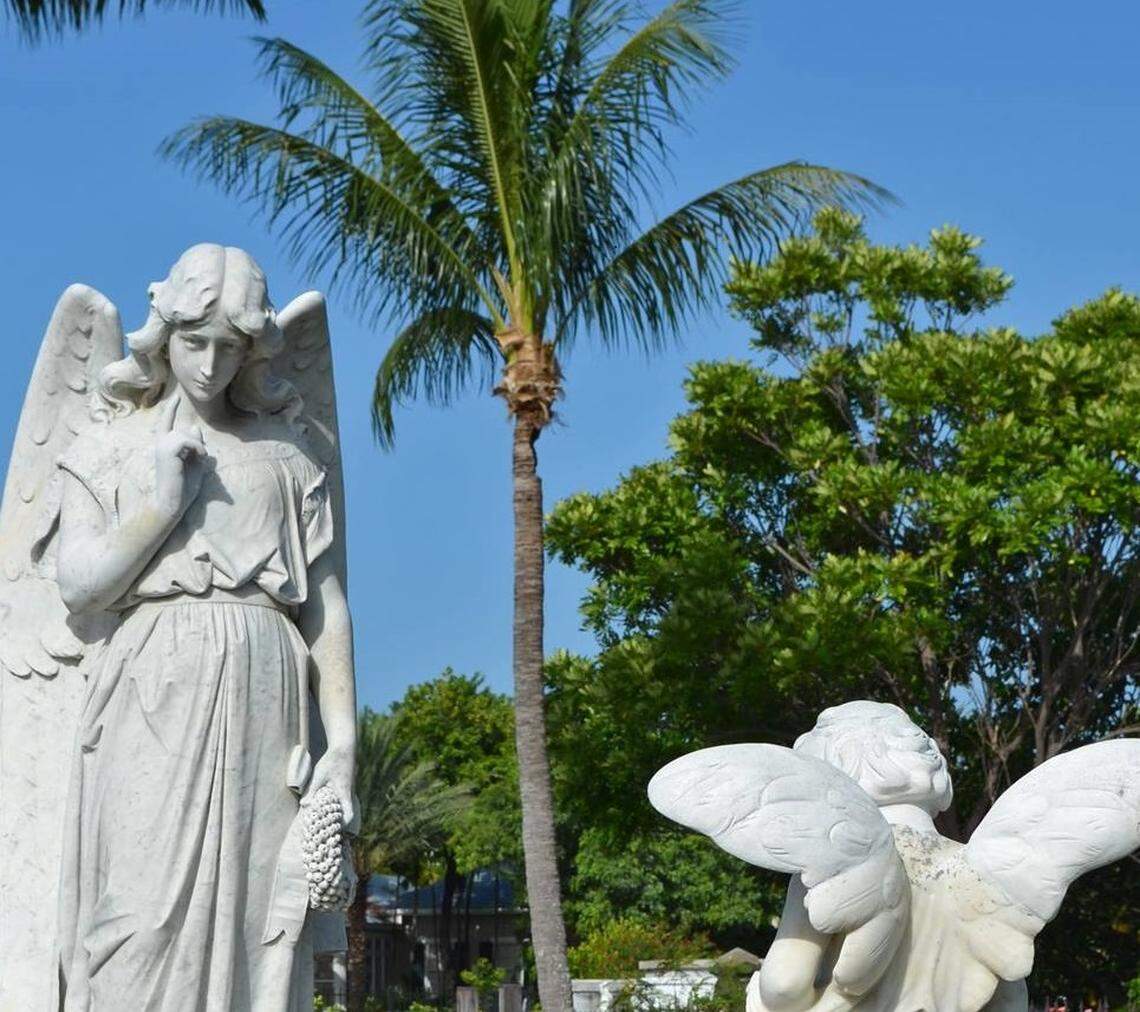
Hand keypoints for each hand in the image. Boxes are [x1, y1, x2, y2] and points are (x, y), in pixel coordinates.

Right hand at [153, 395, 207, 518]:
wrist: (174, 503)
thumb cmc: (184, 487)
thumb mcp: (195, 463)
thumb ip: (196, 446)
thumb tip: (195, 427)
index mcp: (165, 447)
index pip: (166, 423)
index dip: (171, 409)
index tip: (176, 397)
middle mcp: (160, 445)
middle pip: (182, 430)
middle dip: (196, 441)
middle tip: (202, 456)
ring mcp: (161, 448)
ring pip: (183, 434)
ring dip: (197, 445)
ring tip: (201, 458)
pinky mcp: (166, 452)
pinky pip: (185, 440)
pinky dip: (197, 446)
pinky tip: (201, 457)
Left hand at [302, 744, 355, 829]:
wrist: (344, 748)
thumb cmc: (331, 761)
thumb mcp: (319, 775)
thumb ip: (312, 790)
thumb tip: (303, 805)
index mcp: (344, 794)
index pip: (349, 815)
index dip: (343, 826)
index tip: (331, 829)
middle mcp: (349, 794)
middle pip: (347, 815)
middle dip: (338, 823)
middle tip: (324, 828)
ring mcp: (348, 791)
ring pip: (345, 808)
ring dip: (336, 814)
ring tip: (322, 819)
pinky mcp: (345, 787)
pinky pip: (342, 801)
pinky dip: (335, 806)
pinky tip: (323, 806)